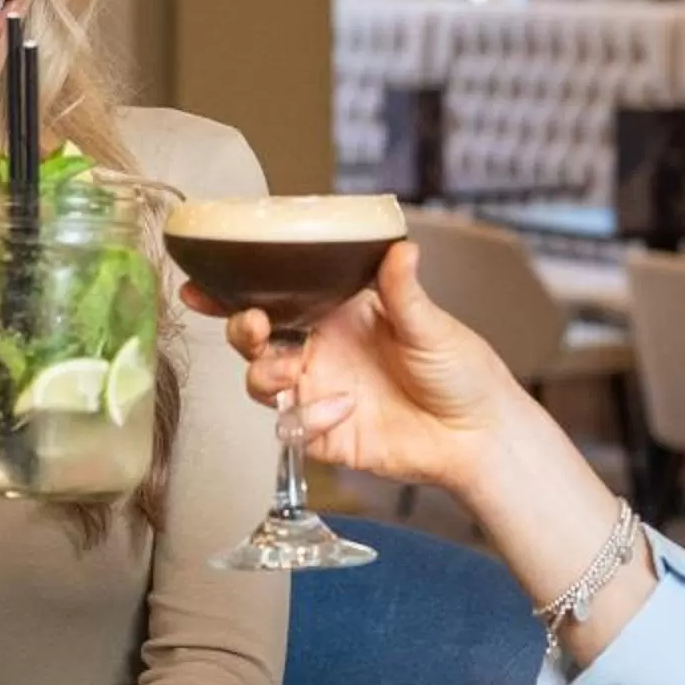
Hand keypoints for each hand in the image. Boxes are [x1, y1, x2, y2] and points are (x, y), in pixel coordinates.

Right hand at [183, 242, 519, 494]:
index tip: (203, 283)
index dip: (236, 289)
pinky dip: (306, 418)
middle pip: (256, 339)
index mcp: (339, 314)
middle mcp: (322, 351)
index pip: (279, 295)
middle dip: (240, 330)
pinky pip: (292, 427)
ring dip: (261, 375)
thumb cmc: (462, 373)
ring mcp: (319, 393)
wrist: (480, 436)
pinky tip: (341, 410)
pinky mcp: (325, 434)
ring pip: (261, 382)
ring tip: (287, 373)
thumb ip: (404, 292)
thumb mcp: (432, 327)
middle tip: (252, 326)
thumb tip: (401, 248)